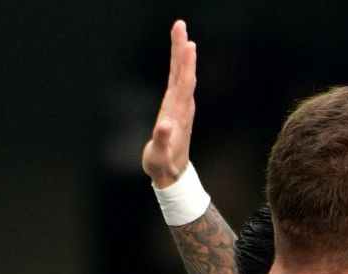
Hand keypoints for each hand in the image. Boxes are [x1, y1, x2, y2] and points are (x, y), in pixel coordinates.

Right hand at [141, 20, 197, 187]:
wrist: (172, 174)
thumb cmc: (163, 166)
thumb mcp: (160, 157)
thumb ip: (162, 141)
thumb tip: (164, 124)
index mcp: (177, 113)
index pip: (184, 84)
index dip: (186, 64)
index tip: (188, 43)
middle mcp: (181, 106)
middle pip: (183, 73)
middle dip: (181, 49)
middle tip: (180, 25)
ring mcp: (179, 106)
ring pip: (181, 74)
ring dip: (181, 53)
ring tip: (181, 33)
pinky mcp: (175, 107)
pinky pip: (177, 80)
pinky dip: (178, 65)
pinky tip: (180, 55)